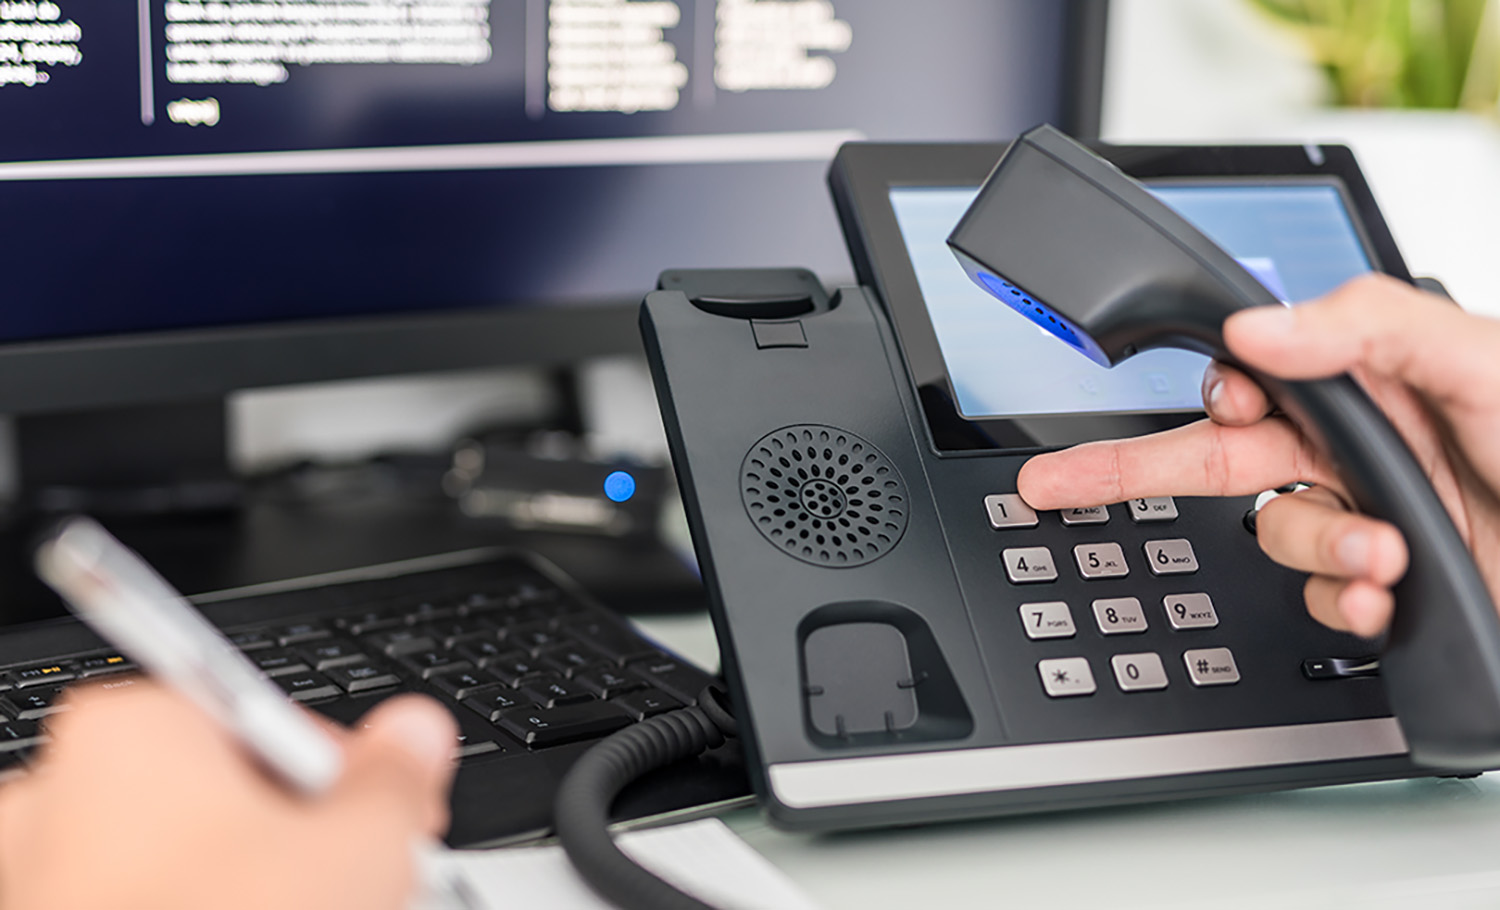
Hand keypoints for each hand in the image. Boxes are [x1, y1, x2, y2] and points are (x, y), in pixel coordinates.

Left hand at [0, 680, 456, 909]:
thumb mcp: (360, 845)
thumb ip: (397, 776)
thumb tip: (415, 735)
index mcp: (130, 732)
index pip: (274, 723)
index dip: (352, 773)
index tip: (394, 813)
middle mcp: (68, 794)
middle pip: (232, 794)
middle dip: (307, 835)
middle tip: (365, 881)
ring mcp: (50, 878)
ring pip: (197, 860)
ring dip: (267, 885)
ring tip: (329, 908)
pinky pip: (159, 899)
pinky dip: (217, 906)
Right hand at [1017, 274, 1499, 637]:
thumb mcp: (1482, 363)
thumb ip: (1369, 326)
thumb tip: (1259, 328)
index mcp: (1368, 381)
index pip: (1250, 375)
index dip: (1219, 386)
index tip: (1224, 392)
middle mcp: (1357, 449)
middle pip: (1215, 457)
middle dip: (1125, 473)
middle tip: (1050, 484)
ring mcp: (1368, 518)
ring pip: (1277, 537)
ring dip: (1324, 548)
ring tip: (1389, 552)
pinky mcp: (1388, 584)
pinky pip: (1324, 596)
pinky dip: (1350, 599)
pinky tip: (1395, 593)